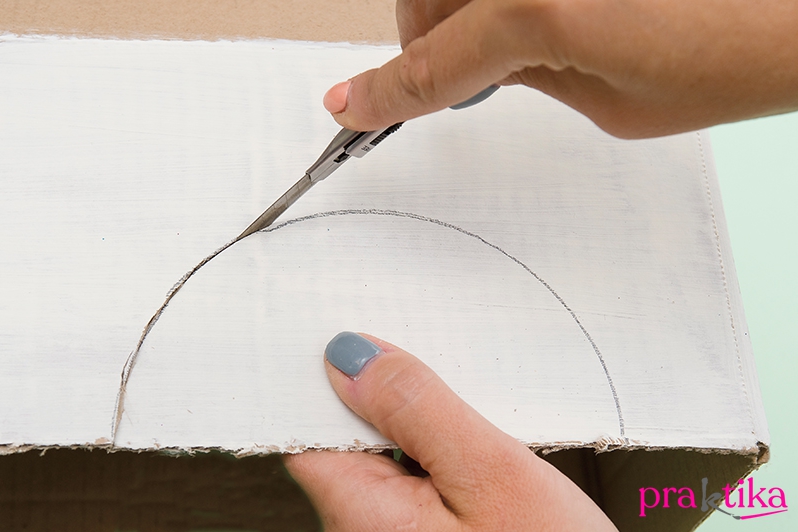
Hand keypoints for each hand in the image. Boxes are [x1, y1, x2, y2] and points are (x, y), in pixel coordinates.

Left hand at [283, 332, 617, 530]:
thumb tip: (351, 356)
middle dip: (381, 394)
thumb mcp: (494, 473)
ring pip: (378, 452)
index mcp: (360, 516)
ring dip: (411, 420)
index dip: (324, 374)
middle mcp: (359, 531)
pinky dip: (427, 447)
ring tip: (456, 405)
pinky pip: (404, 475)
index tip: (351, 330)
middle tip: (429, 363)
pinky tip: (460, 438)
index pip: (305, 424)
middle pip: (344, 434)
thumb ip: (420, 410)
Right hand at [322, 0, 797, 137]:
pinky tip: (533, 8)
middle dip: (426, 41)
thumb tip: (476, 72)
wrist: (796, 9)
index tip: (346, 109)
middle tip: (456, 81)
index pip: (431, 63)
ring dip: (458, 6)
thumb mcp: (610, 103)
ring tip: (507, 40)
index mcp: (536, 7)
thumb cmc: (727, 59)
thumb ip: (525, 78)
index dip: (383, 93)